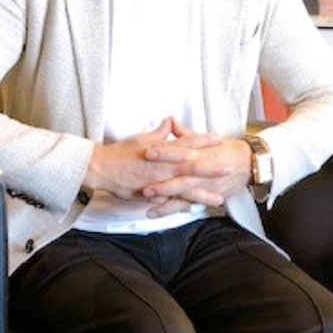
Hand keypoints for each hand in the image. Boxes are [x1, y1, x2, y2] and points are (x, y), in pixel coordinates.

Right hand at [82, 118, 222, 200]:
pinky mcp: (150, 194)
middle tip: (229, 168)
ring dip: (202, 193)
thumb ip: (160, 133)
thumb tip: (171, 122)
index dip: (204, 141)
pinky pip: (168, 201)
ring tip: (219, 198)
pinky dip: (181, 205)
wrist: (103, 168)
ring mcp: (158, 181)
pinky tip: (194, 209)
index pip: (186, 144)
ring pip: (183, 189)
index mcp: (162, 150)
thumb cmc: (122, 152)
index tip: (219, 138)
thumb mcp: (143, 138)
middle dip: (211, 168)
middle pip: (191, 167)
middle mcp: (162, 166)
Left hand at [141, 120, 250, 216]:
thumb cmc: (229, 150)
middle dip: (162, 182)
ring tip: (148, 201)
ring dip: (166, 198)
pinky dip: (174, 208)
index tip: (148, 152)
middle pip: (180, 176)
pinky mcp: (207, 195)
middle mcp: (202, 171)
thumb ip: (186, 134)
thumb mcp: (208, 139)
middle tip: (144, 185)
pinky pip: (188, 203)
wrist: (250, 163)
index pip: (180, 151)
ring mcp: (205, 185)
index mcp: (200, 153)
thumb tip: (171, 121)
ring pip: (183, 193)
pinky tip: (158, 211)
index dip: (164, 152)